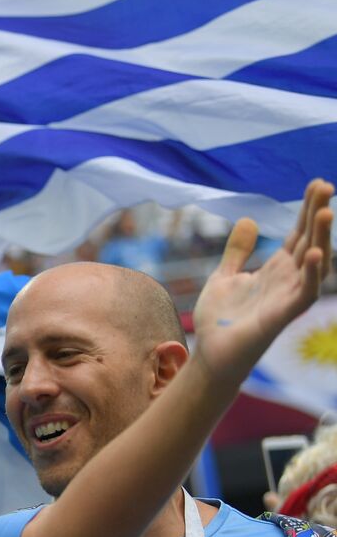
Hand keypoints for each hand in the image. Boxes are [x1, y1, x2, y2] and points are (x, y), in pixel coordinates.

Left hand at [191, 179, 332, 385]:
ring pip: (314, 263)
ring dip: (322, 238)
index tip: (317, 183)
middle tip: (326, 185)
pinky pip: (305, 293)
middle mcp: (288, 280)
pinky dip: (313, 274)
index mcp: (276, 269)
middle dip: (318, 214)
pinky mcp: (282, 315)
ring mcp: (288, 297)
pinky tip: (316, 254)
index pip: (297, 233)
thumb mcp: (224, 276)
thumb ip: (237, 251)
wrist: (211, 354)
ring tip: (326, 211)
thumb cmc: (220, 319)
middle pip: (309, 240)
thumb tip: (248, 218)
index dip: (307, 209)